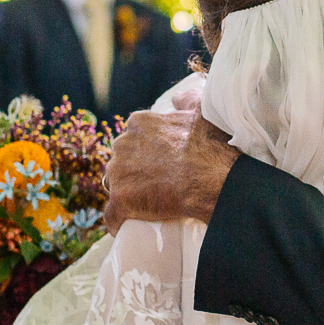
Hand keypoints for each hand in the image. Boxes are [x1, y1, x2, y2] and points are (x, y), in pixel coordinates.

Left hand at [103, 110, 236, 232]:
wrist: (211, 178)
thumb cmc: (210, 146)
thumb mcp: (202, 113)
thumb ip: (188, 100)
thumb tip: (177, 98)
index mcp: (139, 123)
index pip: (133, 138)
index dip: (145, 152)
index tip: (160, 163)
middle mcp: (122, 144)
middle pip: (122, 160)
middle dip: (134, 171)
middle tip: (157, 185)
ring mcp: (119, 173)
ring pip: (116, 185)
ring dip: (127, 194)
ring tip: (147, 207)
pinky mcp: (120, 200)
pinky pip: (112, 215)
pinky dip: (119, 221)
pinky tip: (128, 226)